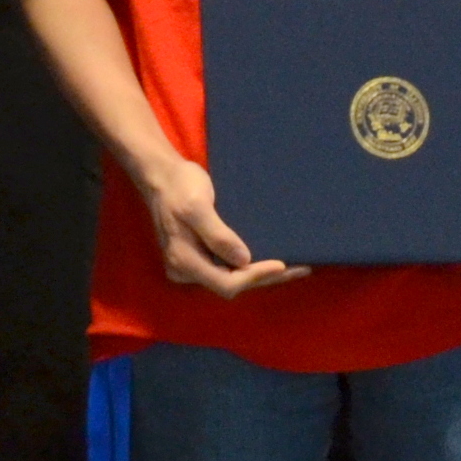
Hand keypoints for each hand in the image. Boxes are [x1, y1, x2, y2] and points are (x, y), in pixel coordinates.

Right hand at [134, 150, 307, 296]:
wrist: (161, 175)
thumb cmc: (179, 187)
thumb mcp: (197, 207)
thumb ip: (217, 236)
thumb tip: (243, 261)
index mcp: (184, 262)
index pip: (226, 282)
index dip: (255, 277)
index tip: (282, 265)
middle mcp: (186, 270)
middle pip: (231, 285)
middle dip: (265, 278)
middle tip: (300, 267)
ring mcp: (192, 265)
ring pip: (231, 278)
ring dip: (260, 274)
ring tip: (292, 266)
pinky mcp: (199, 256)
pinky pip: (226, 267)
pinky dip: (249, 265)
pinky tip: (269, 258)